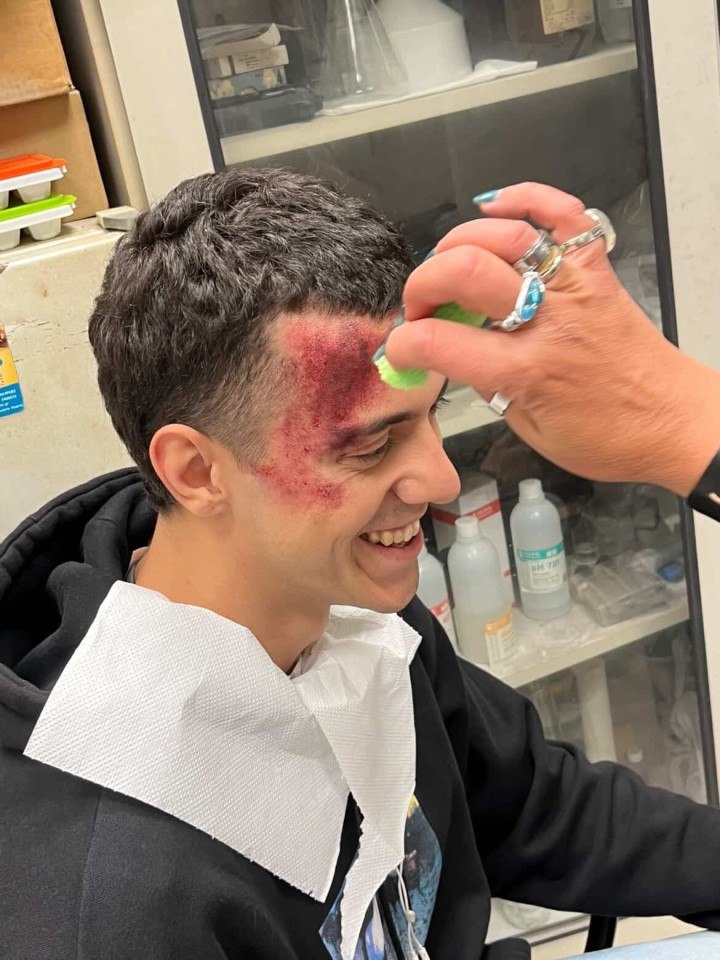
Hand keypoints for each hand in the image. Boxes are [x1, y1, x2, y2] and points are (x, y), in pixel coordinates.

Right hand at [386, 183, 719, 495]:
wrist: (672, 421)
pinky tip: (494, 206)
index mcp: (529, 372)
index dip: (403, 346)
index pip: (441, 344)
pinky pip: (564, 213)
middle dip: (422, 284)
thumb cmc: (607, 434)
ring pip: (509, 234)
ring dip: (460, 242)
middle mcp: (551, 320)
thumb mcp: (530, 429)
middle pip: (467, 272)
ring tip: (449, 265)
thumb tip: (451, 353)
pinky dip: (525, 196)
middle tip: (420, 306)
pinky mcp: (596, 269)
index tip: (400, 352)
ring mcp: (576, 287)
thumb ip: (488, 387)